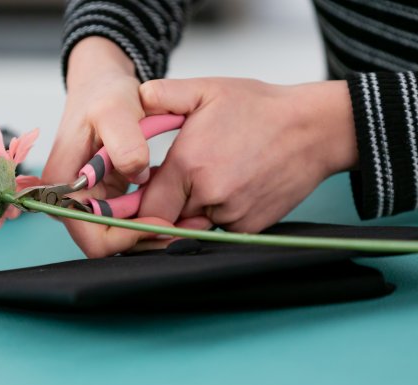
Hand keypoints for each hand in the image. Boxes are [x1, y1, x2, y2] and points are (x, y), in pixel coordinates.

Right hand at [43, 37, 178, 256]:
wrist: (103, 88)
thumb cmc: (102, 96)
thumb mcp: (114, 109)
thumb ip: (124, 141)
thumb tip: (137, 172)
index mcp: (62, 186)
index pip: (93, 235)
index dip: (128, 236)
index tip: (162, 221)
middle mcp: (70, 200)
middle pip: (107, 242)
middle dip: (145, 238)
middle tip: (184, 226)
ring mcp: (87, 201)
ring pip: (120, 236)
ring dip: (152, 231)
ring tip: (187, 219)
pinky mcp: (105, 199)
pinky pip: (128, 221)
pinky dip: (152, 219)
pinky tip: (176, 209)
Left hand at [138, 77, 358, 232]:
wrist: (313, 129)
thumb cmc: (260, 109)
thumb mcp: (206, 90)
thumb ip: (162, 95)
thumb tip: (135, 101)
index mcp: (189, 164)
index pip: (147, 207)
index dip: (143, 202)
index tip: (148, 190)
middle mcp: (210, 195)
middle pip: (169, 219)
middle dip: (168, 205)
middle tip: (182, 180)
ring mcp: (233, 215)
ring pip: (194, 225)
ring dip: (193, 211)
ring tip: (212, 178)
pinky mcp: (251, 227)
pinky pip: (220, 229)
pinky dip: (219, 215)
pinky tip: (232, 188)